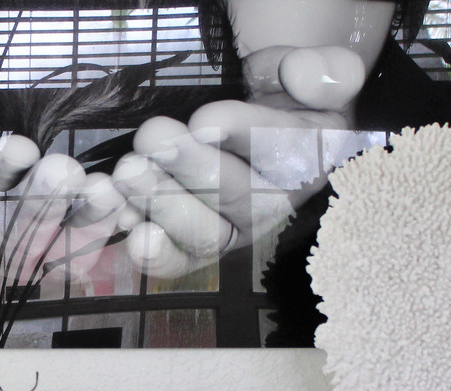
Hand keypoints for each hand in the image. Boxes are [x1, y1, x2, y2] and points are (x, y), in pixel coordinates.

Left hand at [117, 44, 374, 276]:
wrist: (265, 121)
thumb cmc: (293, 97)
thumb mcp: (324, 73)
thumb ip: (325, 72)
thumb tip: (301, 74)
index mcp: (309, 162)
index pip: (280, 147)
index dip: (241, 132)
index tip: (204, 120)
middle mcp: (272, 204)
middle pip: (234, 196)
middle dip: (190, 168)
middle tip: (151, 137)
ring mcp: (231, 229)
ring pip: (201, 232)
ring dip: (159, 203)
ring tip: (127, 172)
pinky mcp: (194, 246)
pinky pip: (175, 258)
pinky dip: (148, 249)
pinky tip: (125, 223)